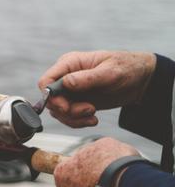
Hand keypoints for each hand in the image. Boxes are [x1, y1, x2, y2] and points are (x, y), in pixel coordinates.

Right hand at [38, 51, 155, 127]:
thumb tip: (66, 83)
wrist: (140, 80)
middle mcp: (66, 77)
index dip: (50, 96)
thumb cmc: (127, 68)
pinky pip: (68, 117)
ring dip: (73, 118)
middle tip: (89, 110)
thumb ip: (88, 78)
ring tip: (93, 116)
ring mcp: (71, 91)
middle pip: (51, 100)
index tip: (66, 107)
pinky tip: (93, 120)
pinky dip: (78, 122)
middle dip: (67, 110)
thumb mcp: (110, 72)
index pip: (46, 81)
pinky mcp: (77, 102)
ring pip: (58, 111)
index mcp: (69, 64)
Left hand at [52, 137, 139, 186]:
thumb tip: (95, 153)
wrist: (130, 182)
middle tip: (102, 179)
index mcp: (63, 172)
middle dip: (85, 186)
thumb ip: (92, 151)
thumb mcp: (102, 145)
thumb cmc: (113, 161)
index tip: (86, 169)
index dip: (75, 170)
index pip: (62, 173)